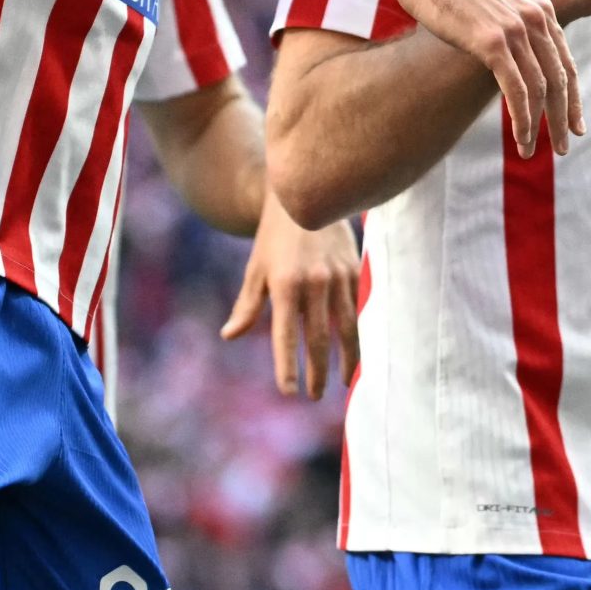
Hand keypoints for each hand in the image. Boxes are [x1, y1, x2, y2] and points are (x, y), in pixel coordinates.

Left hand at [221, 194, 361, 399]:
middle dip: (319, 371)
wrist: (305, 194)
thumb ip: (248, 305)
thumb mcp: (256, 268)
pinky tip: (359, 350)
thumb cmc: (274, 236)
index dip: (287, 367)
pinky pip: (359, 307)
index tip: (289, 392)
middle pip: (320, 337)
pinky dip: (359, 332)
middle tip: (316, 395)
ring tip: (346, 382)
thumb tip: (230, 336)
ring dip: (347, 358)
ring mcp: (338, 276)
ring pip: (347, 326)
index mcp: (285, 284)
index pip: (286, 336)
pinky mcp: (354, 268)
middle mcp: (314, 283)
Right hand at [389, 0, 583, 155]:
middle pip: (560, 79)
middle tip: (565, 147)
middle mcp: (536, 17)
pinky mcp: (493, 42)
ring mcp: (516, 29)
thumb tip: (517, 58)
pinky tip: (521, 138)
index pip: (566, 63)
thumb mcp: (495, 5)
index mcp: (542, 9)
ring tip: (530, 151)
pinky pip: (518, 90)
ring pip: (541, 89)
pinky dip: (522, 119)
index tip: (575, 125)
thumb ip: (514, 27)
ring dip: (539, 126)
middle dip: (563, 118)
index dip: (573, 98)